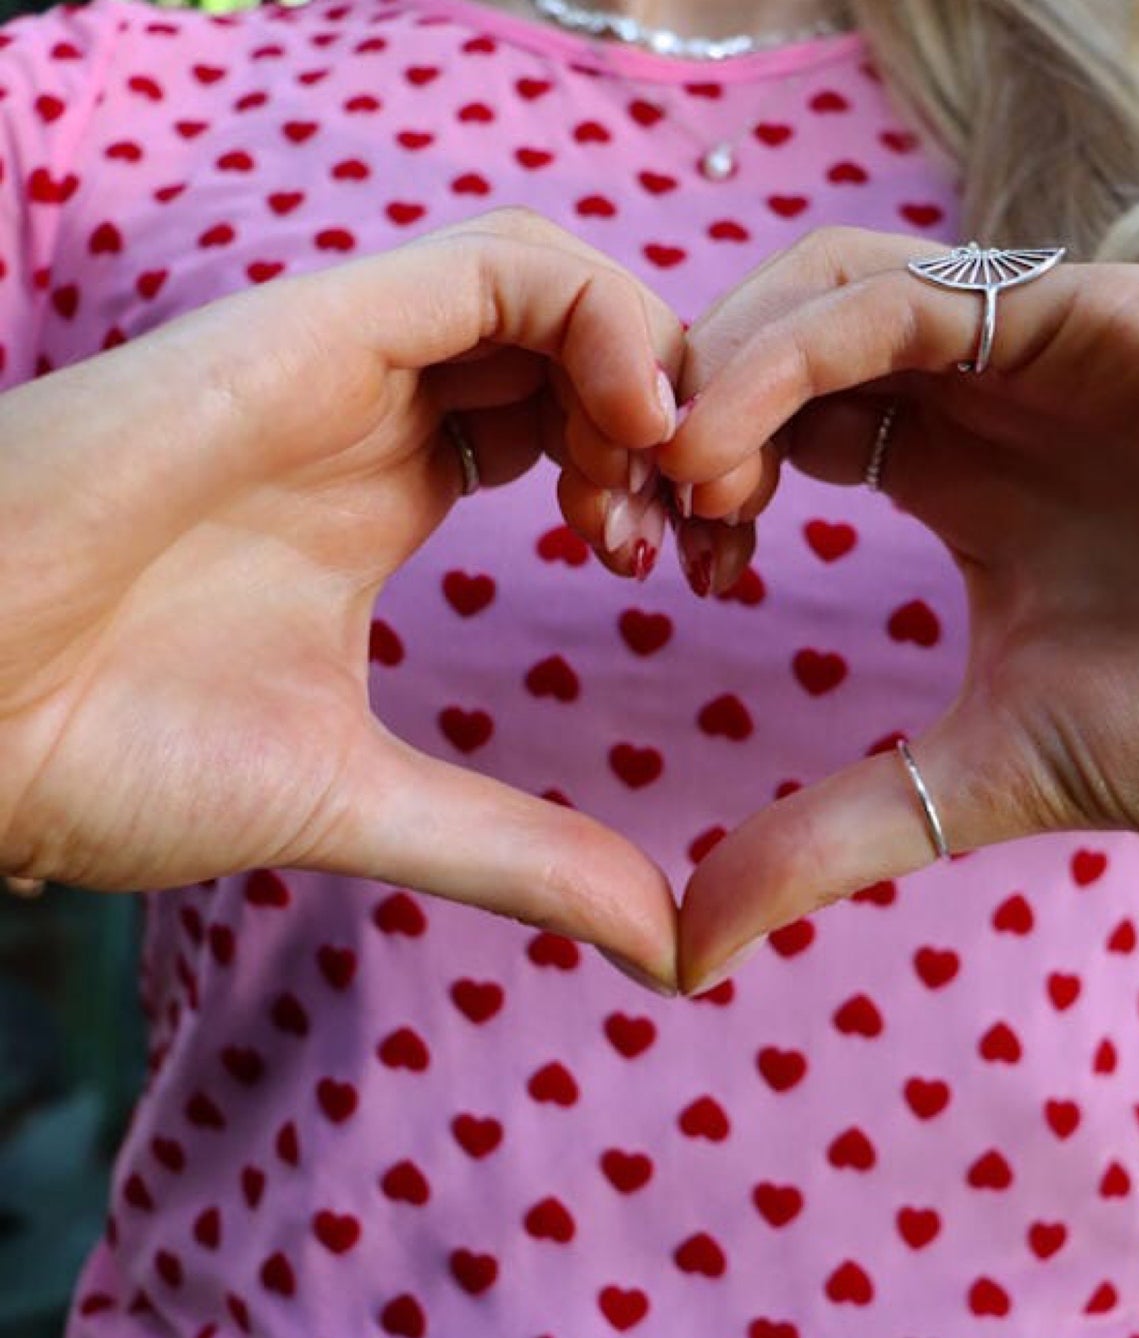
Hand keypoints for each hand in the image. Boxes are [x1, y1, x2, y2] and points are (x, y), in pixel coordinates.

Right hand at [0, 209, 684, 987]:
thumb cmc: (100, 753)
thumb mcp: (366, 800)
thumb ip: (519, 852)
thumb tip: (665, 943)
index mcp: (384, 491)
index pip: (565, 423)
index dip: (662, 481)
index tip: (701, 573)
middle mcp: (370, 412)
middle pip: (577, 346)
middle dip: (681, 424)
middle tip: (710, 532)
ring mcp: (339, 363)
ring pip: (550, 285)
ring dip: (650, 370)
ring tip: (674, 487)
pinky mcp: (304, 331)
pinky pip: (492, 265)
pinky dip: (597, 319)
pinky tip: (640, 426)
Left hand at [660, 227, 1138, 990]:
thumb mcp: (980, 780)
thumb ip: (830, 834)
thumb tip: (686, 945)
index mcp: (954, 475)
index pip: (774, 430)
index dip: (687, 484)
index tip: (636, 567)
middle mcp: (986, 395)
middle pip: (776, 348)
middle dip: (677, 417)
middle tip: (623, 522)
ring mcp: (1039, 347)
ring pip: (820, 294)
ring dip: (717, 374)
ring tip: (667, 482)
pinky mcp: (1098, 316)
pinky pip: (905, 298)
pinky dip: (790, 351)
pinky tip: (724, 445)